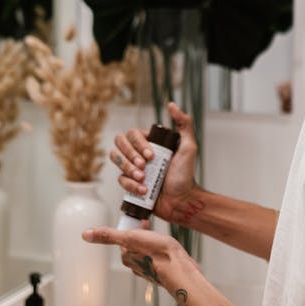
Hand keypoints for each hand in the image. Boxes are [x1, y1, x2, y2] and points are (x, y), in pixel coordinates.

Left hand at [82, 223, 201, 297]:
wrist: (180, 268)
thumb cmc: (158, 253)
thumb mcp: (131, 237)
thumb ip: (108, 235)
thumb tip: (86, 234)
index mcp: (127, 256)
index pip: (126, 236)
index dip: (136, 227)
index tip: (144, 223)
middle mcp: (136, 264)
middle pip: (137, 243)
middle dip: (143, 234)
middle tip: (153, 229)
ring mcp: (149, 268)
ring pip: (147, 250)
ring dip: (152, 242)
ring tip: (161, 238)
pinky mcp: (161, 270)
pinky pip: (158, 257)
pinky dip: (161, 250)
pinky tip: (168, 249)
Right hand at [109, 101, 199, 223]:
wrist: (181, 201)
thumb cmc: (185, 175)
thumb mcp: (189, 147)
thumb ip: (184, 124)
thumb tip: (171, 105)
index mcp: (149, 142)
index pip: (132, 134)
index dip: (138, 144)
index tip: (152, 155)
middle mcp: (138, 153)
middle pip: (119, 144)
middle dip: (130, 155)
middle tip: (145, 166)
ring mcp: (132, 168)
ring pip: (116, 160)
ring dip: (128, 169)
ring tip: (143, 179)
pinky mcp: (129, 184)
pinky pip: (120, 180)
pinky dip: (130, 185)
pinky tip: (143, 190)